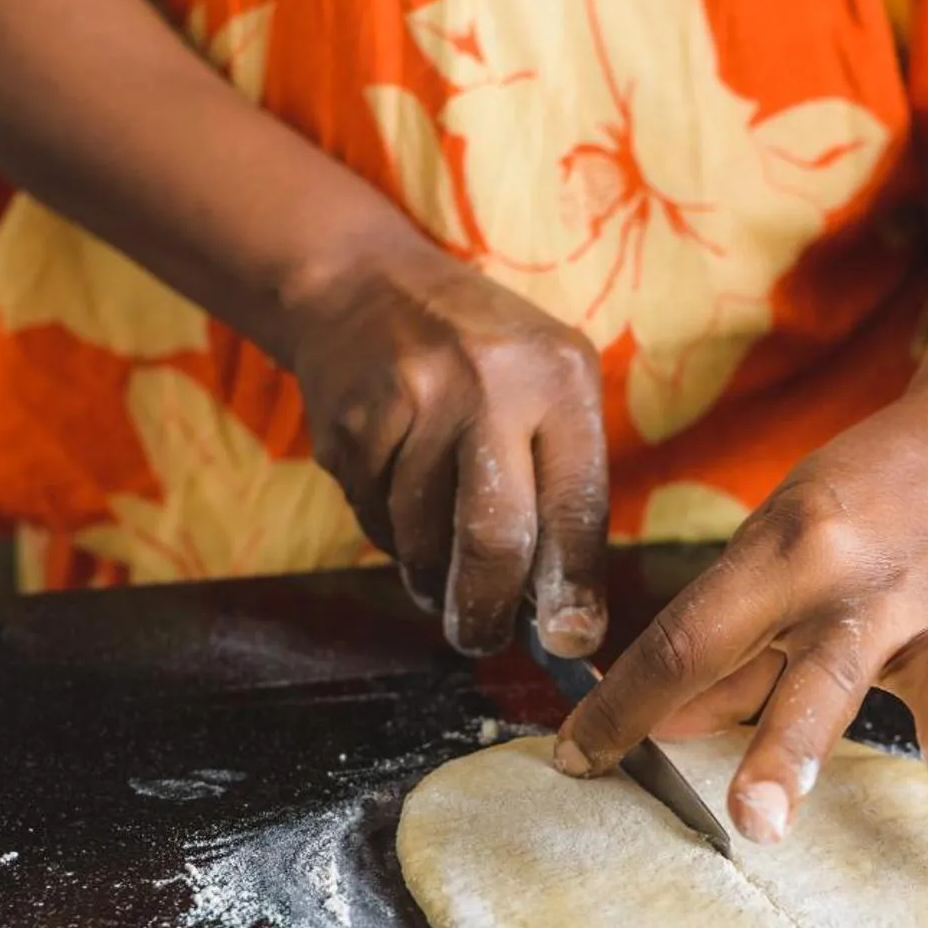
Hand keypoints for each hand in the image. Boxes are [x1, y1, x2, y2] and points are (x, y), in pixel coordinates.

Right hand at [288, 244, 607, 656]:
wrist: (362, 286)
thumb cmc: (479, 356)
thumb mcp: (547, 386)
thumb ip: (562, 483)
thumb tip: (562, 612)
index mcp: (558, 379)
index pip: (576, 505)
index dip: (572, 587)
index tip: (571, 642)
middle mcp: (490, 386)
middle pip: (494, 537)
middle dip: (486, 609)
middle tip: (479, 639)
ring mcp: (413, 402)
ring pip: (423, 540)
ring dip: (429, 573)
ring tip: (435, 559)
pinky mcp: (351, 424)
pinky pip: (373, 519)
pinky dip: (388, 533)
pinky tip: (396, 495)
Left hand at [555, 388, 927, 855]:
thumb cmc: (856, 501)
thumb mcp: (772, 544)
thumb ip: (724, 647)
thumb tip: (655, 728)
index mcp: (791, 551)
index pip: (694, 639)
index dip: (630, 703)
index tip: (575, 761)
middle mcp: (868, 585)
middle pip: (818, 670)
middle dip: (787, 746)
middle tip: (755, 818)